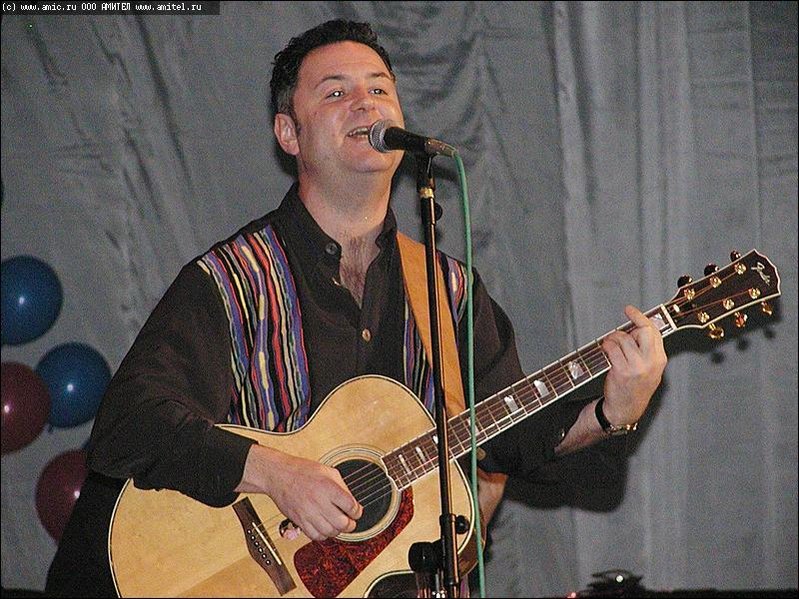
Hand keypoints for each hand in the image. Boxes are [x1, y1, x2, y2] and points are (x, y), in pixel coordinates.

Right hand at [236, 444, 362, 540]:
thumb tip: (352, 502)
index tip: (356, 511)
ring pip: (329, 532)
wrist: (279, 475)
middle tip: (350, 522)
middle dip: (350, 525)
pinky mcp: (299, 520)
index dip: (357, 511)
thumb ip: (342, 487)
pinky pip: (315, 536)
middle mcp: (319, 501)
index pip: (351, 506)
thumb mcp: (328, 471)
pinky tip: (324, 528)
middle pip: (342, 523)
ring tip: (337, 525)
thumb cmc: (302, 471)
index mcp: (328, 487)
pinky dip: (323, 535)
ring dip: (337, 531)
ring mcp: (308, 513)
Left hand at [601, 305, 666, 425]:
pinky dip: (606, 345)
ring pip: (624, 339)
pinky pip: (612, 348)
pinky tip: (606, 349)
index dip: (641, 317)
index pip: (654, 331)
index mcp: (660, 359)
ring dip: (613, 338)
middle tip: (622, 322)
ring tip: (611, 345)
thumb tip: (635, 328)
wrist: (626, 409)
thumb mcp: (649, 368)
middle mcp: (651, 362)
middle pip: (643, 330)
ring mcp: (637, 367)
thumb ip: (646, 349)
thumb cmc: (635, 387)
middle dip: (631, 323)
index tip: (630, 310)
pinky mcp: (622, 370)